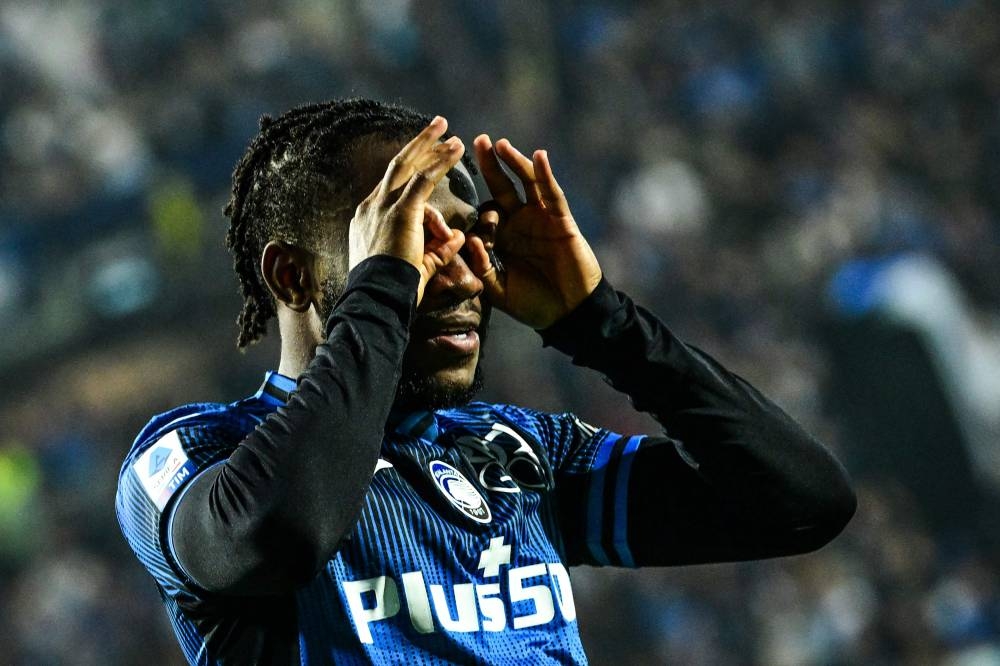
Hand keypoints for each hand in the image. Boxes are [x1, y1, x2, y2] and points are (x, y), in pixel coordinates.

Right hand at [349, 116, 466, 303]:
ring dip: (428, 144)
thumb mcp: (416, 266)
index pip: (391, 185)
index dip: (410, 168)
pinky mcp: (401, 212)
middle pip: (396, 167)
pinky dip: (440, 161)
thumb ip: (437, 250)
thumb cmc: (392, 290)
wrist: (377, 298)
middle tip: (436, 127)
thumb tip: (457, 238)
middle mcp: (372, 207)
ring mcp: (383, 207)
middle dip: (417, 145)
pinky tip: (455, 147)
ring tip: (446, 127)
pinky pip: (423, 179)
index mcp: (368, 219)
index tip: (423, 157)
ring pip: (407, 165)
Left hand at [467, 135, 601, 328]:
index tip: (469, 224)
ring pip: (526, 183)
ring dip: (514, 162)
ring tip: (500, 144)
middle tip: (476, 142)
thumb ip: (483, 268)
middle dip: (490, 165)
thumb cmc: (534, 304)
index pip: (484, 215)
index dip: (477, 216)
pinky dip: (545, 175)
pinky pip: (552, 194)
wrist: (569, 314)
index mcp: (503, 239)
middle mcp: (520, 223)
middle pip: (502, 187)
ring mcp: (541, 219)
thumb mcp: (500, 290)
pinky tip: (538, 157)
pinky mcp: (561, 220)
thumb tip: (472, 241)